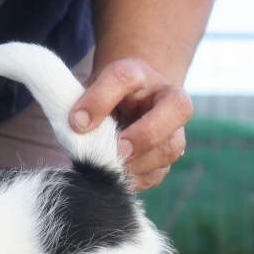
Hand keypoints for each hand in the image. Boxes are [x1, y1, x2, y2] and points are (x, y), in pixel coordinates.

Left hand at [70, 58, 192, 189]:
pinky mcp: (166, 156)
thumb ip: (81, 103)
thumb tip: (77, 128)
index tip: (76, 122)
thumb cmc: (101, 98)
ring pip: (172, 147)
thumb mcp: (88, 91)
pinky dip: (136, 179)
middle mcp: (166, 97)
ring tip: (112, 168)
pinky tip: (116, 177)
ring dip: (141, 163)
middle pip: (177, 107)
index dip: (99, 100)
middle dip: (146, 134)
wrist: (124, 106)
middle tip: (119, 150)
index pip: (126, 77)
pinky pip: (159, 172)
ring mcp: (174, 128)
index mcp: (140, 73)